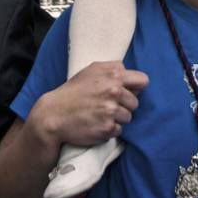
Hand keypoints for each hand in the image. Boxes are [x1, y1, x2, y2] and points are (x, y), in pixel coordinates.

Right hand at [33, 61, 148, 149]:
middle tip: (107, 106)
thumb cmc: (74, 91)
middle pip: (135, 102)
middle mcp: (115, 91)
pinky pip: (119, 130)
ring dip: (118, 118)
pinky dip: (110, 129)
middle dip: (124, 105)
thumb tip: (130, 73)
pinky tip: (97, 124)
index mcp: (114, 74)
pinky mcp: (108, 128)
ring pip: (128, 117)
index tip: (128, 91)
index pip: (143, 81)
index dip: (135, 87)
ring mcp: (111, 110)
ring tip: (100, 115)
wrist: (54, 114)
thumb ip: (113, 68)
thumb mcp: (92, 70)